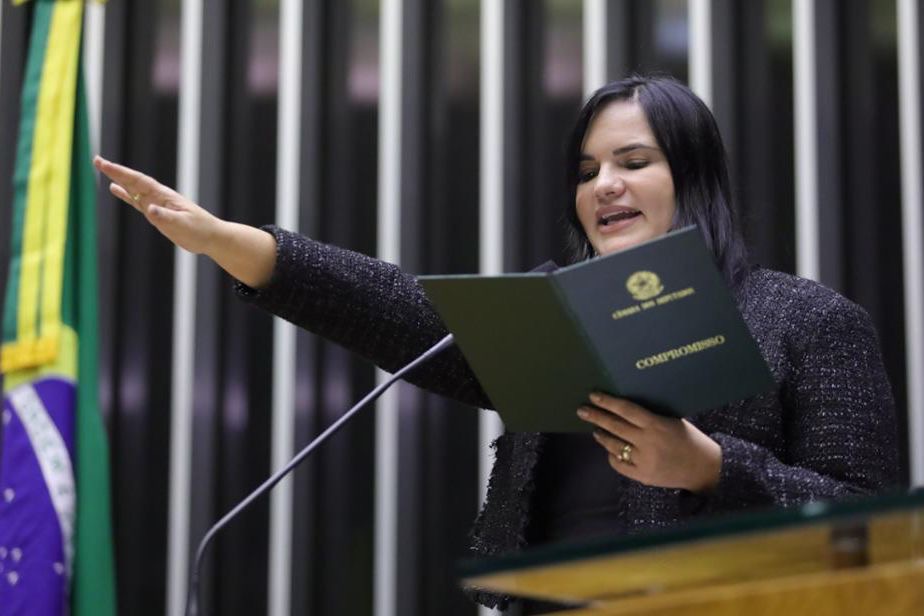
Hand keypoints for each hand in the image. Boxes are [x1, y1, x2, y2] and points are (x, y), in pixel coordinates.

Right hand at [94, 155, 221, 254]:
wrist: (210, 237)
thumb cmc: (199, 230)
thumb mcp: (182, 225)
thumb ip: (166, 217)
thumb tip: (149, 209)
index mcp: (164, 196)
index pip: (139, 181)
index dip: (121, 173)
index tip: (104, 164)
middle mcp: (158, 197)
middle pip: (133, 181)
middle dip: (115, 171)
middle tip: (97, 160)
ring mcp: (156, 204)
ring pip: (133, 189)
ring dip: (118, 179)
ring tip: (103, 169)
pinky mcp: (156, 214)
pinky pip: (137, 202)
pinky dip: (125, 195)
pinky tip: (115, 189)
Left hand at [577, 392, 721, 492]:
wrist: (704, 469)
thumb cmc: (690, 440)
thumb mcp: (673, 421)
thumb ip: (650, 417)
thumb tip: (624, 407)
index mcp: (657, 425)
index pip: (626, 410)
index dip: (608, 402)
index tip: (594, 396)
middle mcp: (648, 443)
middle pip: (615, 427)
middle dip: (596, 417)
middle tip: (582, 410)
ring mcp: (644, 461)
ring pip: (614, 446)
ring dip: (602, 436)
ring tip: (595, 429)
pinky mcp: (643, 476)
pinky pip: (619, 464)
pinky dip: (613, 455)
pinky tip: (611, 449)